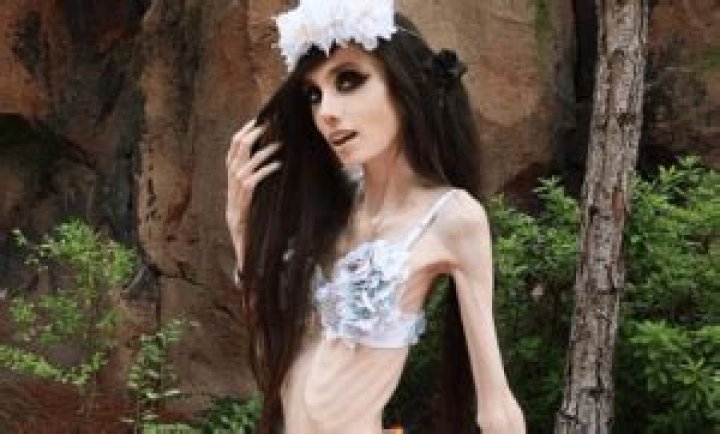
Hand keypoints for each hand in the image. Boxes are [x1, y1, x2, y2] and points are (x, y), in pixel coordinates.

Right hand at [226, 119, 281, 254]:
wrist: (238, 227)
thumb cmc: (246, 203)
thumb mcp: (245, 182)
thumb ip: (251, 165)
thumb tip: (268, 148)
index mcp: (230, 167)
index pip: (235, 141)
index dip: (247, 129)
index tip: (261, 118)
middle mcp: (232, 172)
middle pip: (240, 144)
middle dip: (255, 132)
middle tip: (271, 124)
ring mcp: (237, 182)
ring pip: (250, 158)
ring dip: (267, 149)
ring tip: (281, 143)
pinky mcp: (246, 193)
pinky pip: (257, 176)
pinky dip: (268, 168)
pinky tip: (279, 164)